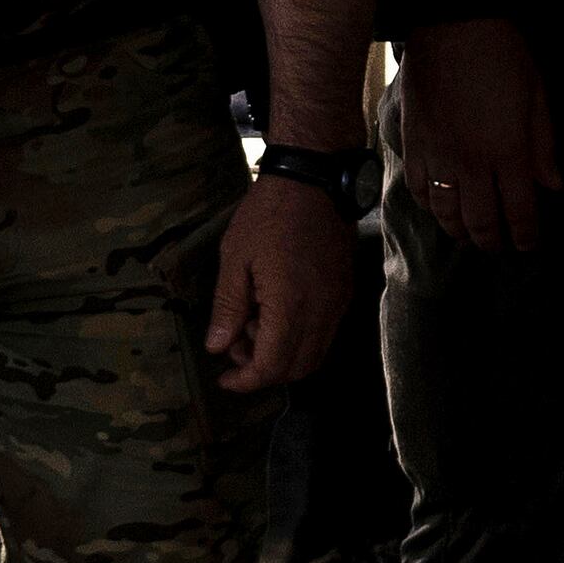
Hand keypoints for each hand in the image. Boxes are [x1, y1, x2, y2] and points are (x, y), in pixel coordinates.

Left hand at [208, 173, 356, 393]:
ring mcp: (338, 303)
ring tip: (254, 325)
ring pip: (315, 355)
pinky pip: (326, 334)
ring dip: (283, 356)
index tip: (224, 379)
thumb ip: (228, 308)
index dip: (246, 381)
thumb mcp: (235, 258)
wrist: (315, 181)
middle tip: (236, 345)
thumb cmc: (268, 215)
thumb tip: (218, 347)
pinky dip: (300, 340)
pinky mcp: (345, 293)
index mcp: (290, 304)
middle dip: (264, 370)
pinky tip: (277, 313)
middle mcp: (321, 311)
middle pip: (297, 368)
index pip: (272, 365)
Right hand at [391, 16, 557, 252]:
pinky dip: (430, 207)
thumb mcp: (538, 98)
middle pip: (481, 222)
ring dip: (460, 231)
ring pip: (446, 214)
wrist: (453, 25)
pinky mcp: (413, 144)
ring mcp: (438, 156)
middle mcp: (472, 163)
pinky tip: (439, 209)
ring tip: (471, 236)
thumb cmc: (504, 56)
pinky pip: (418, 190)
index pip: (520, 212)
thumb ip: (544, 147)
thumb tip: (553, 185)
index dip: (526, 236)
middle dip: (493, 242)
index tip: (530, 246)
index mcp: (510, 153)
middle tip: (500, 248)